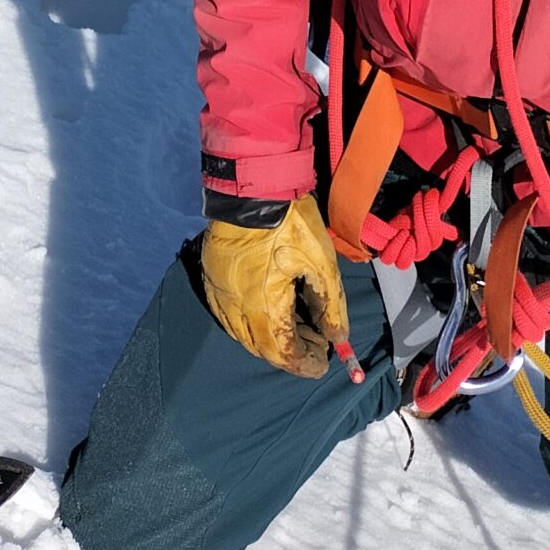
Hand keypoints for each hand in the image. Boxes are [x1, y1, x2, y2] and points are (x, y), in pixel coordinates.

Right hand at [198, 194, 349, 377]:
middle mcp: (235, 307)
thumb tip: (337, 337)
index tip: (324, 361)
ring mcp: (219, 292)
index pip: (283, 353)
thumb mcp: (321, 263)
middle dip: (290, 352)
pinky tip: (266, 311)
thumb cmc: (291, 224)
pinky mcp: (211, 277)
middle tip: (315, 342)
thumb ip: (330, 306)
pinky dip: (249, 322)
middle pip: (261, 348)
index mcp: (262, 307)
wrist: (254, 187)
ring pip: (242, 334)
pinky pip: (227, 314)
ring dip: (269, 339)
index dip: (305, 362)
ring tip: (295, 327)